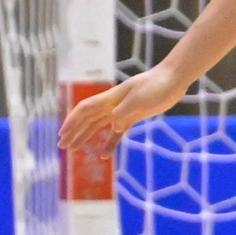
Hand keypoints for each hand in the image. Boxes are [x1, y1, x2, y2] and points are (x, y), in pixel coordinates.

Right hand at [59, 65, 186, 153]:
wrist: (172, 79)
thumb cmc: (156, 85)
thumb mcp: (140, 99)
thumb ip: (125, 111)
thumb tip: (115, 126)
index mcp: (110, 98)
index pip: (85, 110)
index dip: (72, 121)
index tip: (62, 133)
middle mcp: (112, 105)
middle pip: (87, 119)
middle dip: (73, 132)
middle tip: (62, 146)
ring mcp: (122, 111)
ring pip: (98, 126)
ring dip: (85, 137)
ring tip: (73, 150)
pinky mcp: (133, 117)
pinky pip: (117, 132)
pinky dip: (110, 143)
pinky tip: (104, 155)